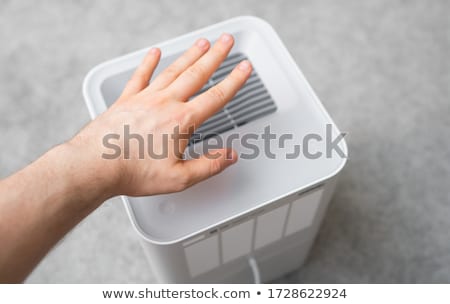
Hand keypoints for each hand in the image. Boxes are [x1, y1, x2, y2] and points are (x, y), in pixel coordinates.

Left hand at [69, 33, 251, 196]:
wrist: (95, 165)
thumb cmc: (133, 171)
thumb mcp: (179, 177)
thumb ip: (209, 165)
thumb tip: (229, 156)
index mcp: (181, 120)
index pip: (216, 97)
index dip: (234, 81)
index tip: (244, 68)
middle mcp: (165, 103)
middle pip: (197, 74)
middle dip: (216, 56)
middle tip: (226, 41)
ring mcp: (145, 98)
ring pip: (173, 70)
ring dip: (190, 55)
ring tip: (202, 43)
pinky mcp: (126, 100)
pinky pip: (141, 76)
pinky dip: (149, 63)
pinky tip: (155, 53)